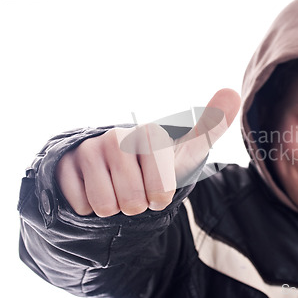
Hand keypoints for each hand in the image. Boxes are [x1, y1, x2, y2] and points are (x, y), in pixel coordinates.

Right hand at [55, 89, 240, 216]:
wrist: (119, 169)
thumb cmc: (159, 164)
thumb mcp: (187, 150)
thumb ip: (210, 127)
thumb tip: (233, 91)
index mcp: (150, 134)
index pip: (161, 191)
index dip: (160, 196)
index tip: (158, 181)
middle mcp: (116, 137)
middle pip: (131, 202)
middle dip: (136, 204)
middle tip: (136, 187)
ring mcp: (88, 150)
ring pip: (105, 206)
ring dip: (114, 207)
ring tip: (117, 187)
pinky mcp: (64, 165)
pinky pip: (81, 206)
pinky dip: (90, 207)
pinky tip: (95, 187)